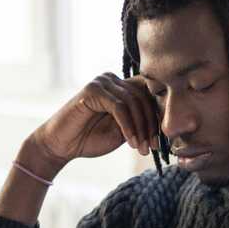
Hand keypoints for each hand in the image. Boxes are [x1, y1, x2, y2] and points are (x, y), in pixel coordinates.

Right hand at [29, 73, 159, 167]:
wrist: (60, 146)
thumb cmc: (89, 139)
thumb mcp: (124, 130)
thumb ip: (140, 121)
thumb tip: (168, 120)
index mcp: (121, 86)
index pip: (149, 93)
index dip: (159, 115)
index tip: (162, 141)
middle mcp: (112, 80)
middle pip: (144, 97)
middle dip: (151, 125)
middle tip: (154, 147)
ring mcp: (102, 82)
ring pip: (134, 103)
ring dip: (141, 128)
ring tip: (142, 148)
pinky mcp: (92, 90)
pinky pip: (119, 107)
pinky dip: (128, 126)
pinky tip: (131, 142)